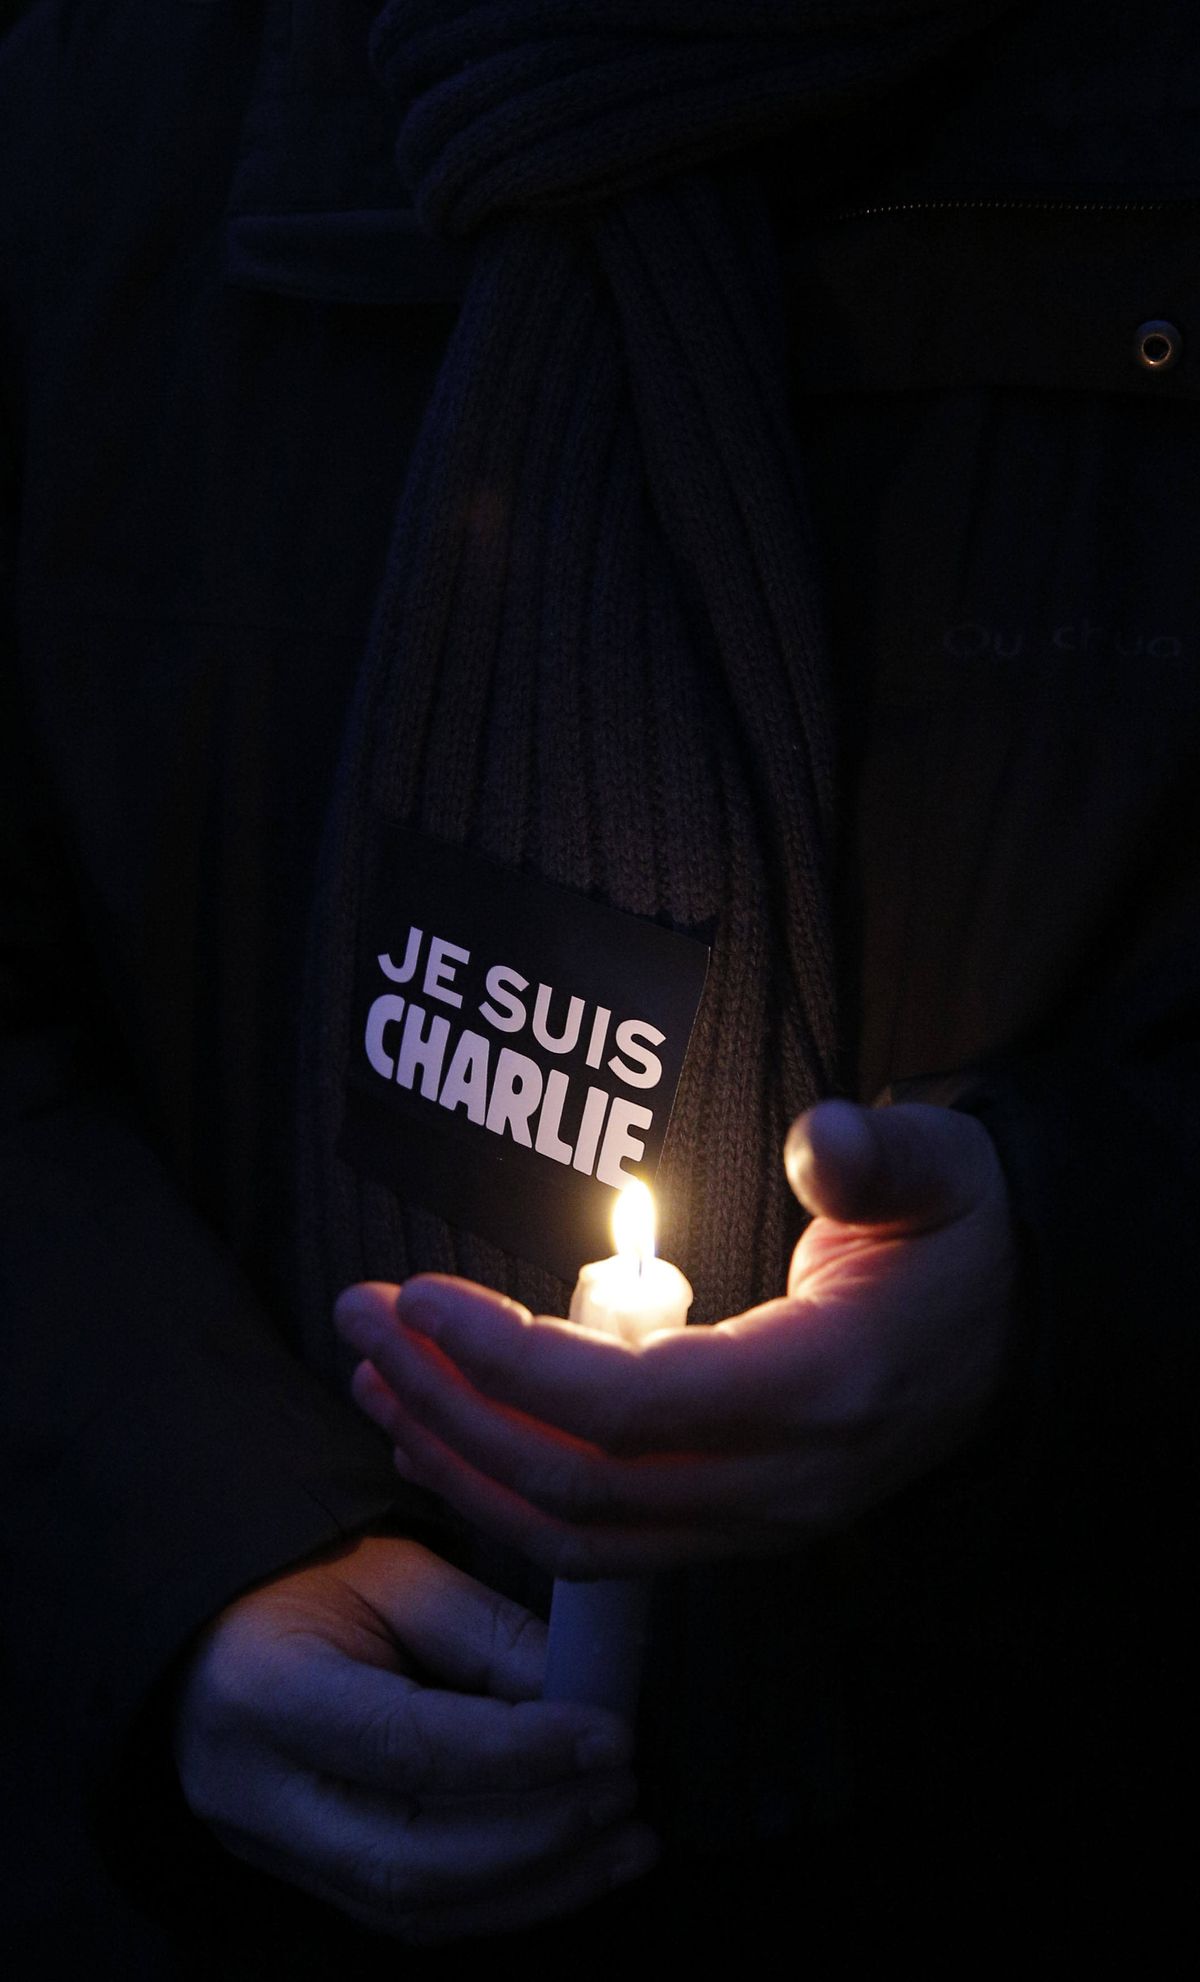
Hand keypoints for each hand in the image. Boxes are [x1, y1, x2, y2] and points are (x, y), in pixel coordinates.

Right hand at [174, 1535, 655, 1941]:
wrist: (218, 1627)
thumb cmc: (308, 1582)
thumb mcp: (397, 1574)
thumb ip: (490, 1636)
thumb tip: (590, 1699)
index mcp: (267, 1691)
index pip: (407, 1744)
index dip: (521, 1752)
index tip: (612, 1736)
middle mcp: (255, 1792)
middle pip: (410, 1854)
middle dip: (539, 1836)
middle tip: (626, 1795)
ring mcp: (271, 1851)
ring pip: (415, 1906)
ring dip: (538, 1884)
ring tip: (626, 1843)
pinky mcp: (304, 1880)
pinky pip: (409, 1914)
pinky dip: (503, 1899)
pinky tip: (573, 1867)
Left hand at [335, 1102, 1016, 1577]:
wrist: (1018, 1336)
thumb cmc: (965, 1242)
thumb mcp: (942, 1173)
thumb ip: (878, 1157)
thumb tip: (822, 1137)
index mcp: (824, 1390)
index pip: (635, 1407)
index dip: (510, 1360)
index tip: (417, 1296)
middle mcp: (782, 1484)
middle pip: (576, 1481)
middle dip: (447, 1403)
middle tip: (359, 1316)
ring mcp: (756, 1522)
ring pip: (574, 1532)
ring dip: (457, 1459)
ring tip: (372, 1378)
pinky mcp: (732, 1528)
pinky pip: (598, 1543)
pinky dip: (504, 1498)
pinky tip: (436, 1442)